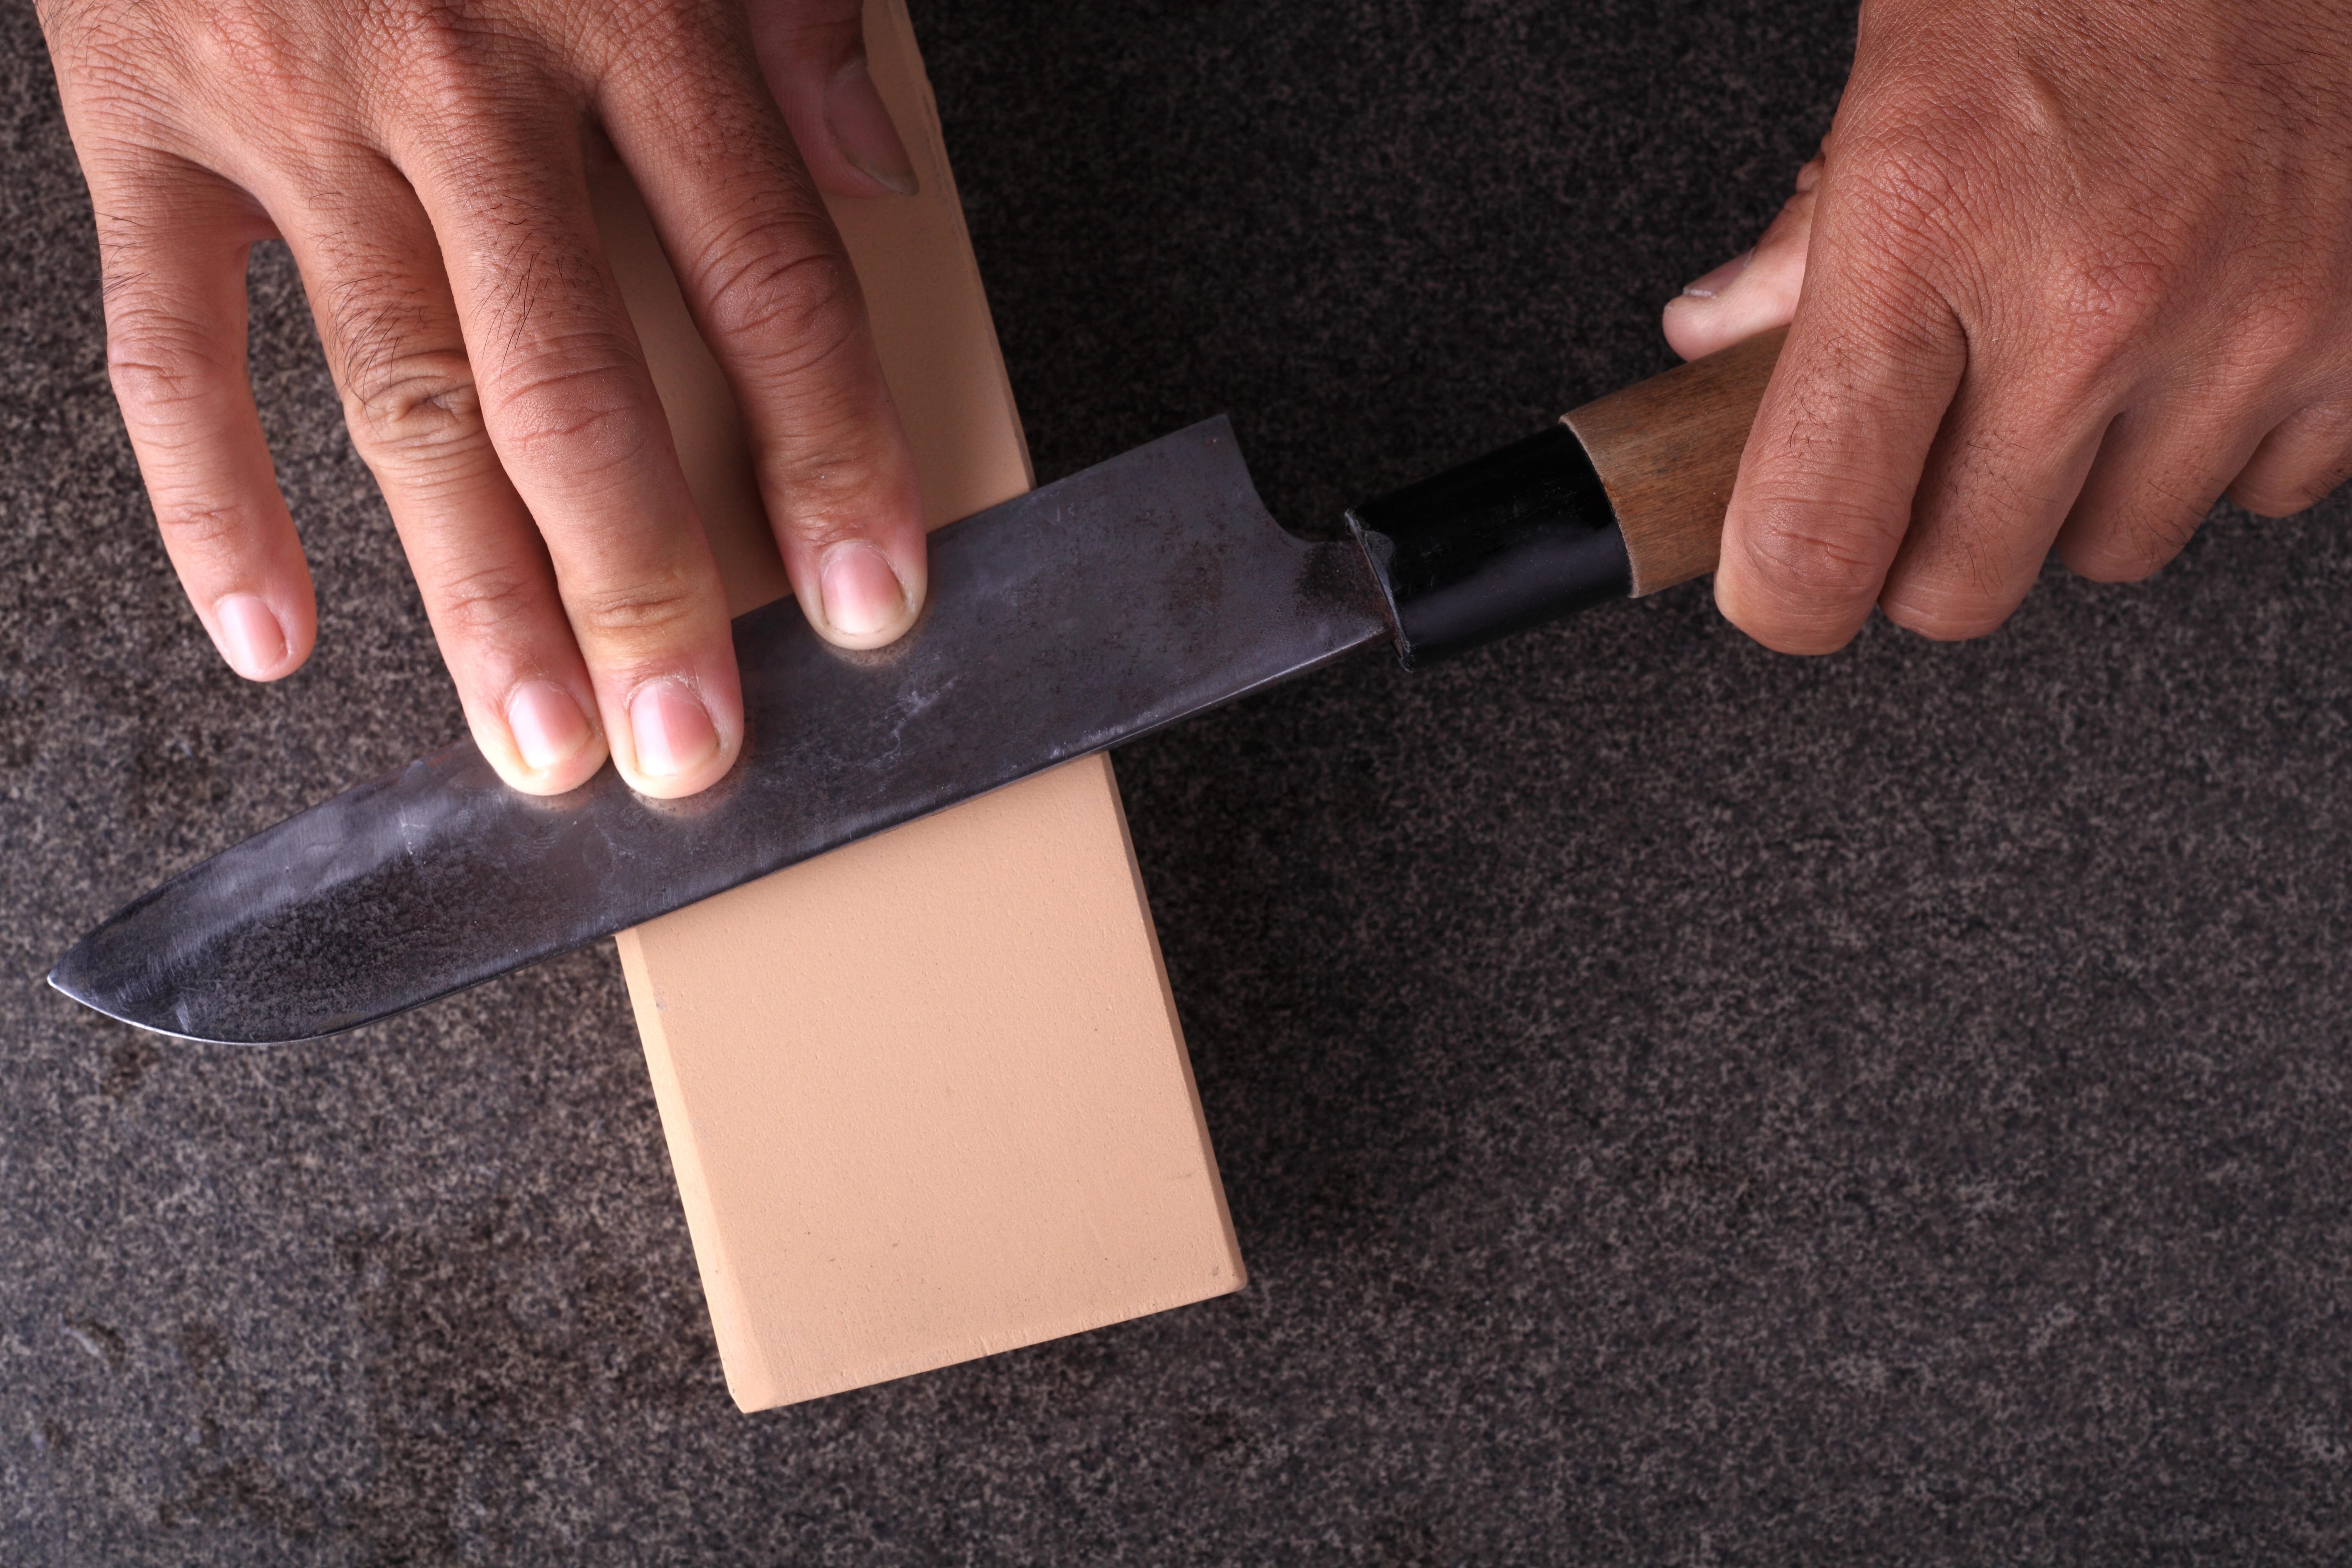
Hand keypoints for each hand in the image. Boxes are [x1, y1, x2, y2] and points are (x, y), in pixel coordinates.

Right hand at [38, 0, 926, 796]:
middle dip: (643, 585)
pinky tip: (272, 633)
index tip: (872, 597)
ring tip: (539, 742)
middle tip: (690, 746)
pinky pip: (167, 343)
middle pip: (576, 382)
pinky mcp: (139, 120)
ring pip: (397, 398)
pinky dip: (208, 500)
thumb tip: (880, 172)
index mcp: (624, 11)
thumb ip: (793, 17)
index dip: (830, 456)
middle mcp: (464, 82)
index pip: (767, 281)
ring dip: (473, 593)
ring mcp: (292, 109)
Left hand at [1661, 0, 2351, 652]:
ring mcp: (2244, 323)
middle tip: (1928, 458)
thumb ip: (1803, 245)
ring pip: (2110, 549)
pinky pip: (2260, 495)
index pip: (1815, 529)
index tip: (1779, 587)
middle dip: (1925, 549)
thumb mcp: (1898, 83)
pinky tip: (2191, 343)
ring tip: (2078, 361)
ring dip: (2077, 493)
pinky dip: (2216, 446)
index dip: (1781, 595)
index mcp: (1926, 226)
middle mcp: (2090, 297)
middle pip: (1959, 586)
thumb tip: (1717, 344)